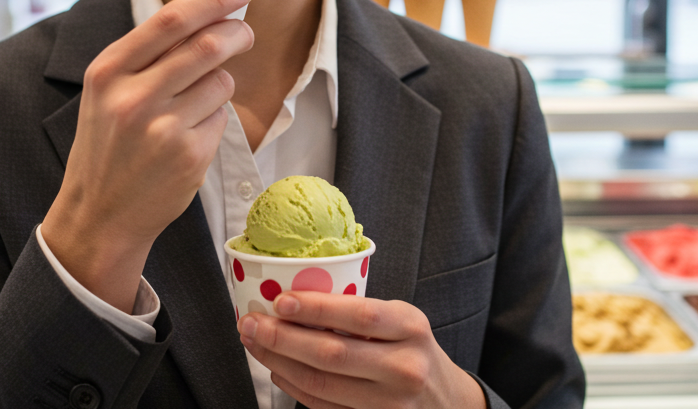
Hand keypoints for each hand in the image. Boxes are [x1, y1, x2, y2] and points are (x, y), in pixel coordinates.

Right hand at [43, 0, 254, 310]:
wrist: (99, 215)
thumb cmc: (109, 145)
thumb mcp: (107, 92)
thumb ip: (146, 55)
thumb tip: (205, 12)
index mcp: (108, 71)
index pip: (170, 19)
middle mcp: (132, 97)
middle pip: (207, 45)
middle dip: (237, 33)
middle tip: (246, 33)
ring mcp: (163, 129)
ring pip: (221, 82)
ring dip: (222, 83)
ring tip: (199, 100)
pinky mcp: (189, 156)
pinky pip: (221, 118)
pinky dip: (215, 119)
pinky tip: (190, 137)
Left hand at [239, 292, 486, 408]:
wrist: (446, 401)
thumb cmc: (414, 351)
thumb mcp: (402, 320)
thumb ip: (360, 312)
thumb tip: (295, 299)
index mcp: (410, 329)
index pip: (359, 316)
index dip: (316, 308)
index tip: (280, 300)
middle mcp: (403, 368)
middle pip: (331, 354)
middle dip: (282, 338)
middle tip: (251, 323)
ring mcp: (389, 403)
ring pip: (320, 384)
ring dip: (278, 362)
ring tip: (255, 343)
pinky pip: (322, 406)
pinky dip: (293, 386)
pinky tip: (277, 369)